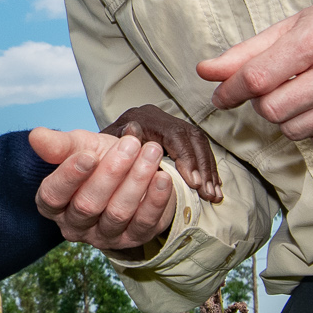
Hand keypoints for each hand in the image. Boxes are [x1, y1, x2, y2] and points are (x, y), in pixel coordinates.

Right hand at [29, 129, 177, 252]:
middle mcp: (75, 226)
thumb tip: (35, 136)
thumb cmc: (100, 160)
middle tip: (130, 145)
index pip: (53, 196)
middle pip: (87, 205)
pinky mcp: (134, 239)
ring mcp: (105, 236)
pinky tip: (163, 177)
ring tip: (151, 152)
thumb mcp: (80, 147)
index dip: (69, 177)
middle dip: (111, 173)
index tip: (89, 155)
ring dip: (136, 180)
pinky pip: (145, 223)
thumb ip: (59, 144)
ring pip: (118, 213)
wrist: (132, 171)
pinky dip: (155, 199)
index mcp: (53, 204)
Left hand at [102, 103, 221, 203]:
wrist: (99, 149)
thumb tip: (132, 130)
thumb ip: (114, 148)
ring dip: (208, 171)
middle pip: (191, 138)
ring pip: (199, 144)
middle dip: (202, 167)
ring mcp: (170, 124)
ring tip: (213, 195)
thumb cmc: (100, 156)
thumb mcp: (100, 154)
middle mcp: (159, 117)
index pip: (172, 134)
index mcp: (141, 118)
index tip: (192, 182)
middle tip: (207, 192)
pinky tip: (212, 188)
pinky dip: (207, 170)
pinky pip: (200, 150)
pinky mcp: (178, 135)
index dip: (185, 158)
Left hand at [198, 0, 312, 146]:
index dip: (231, 90)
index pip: (258, 77)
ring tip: (300, 94)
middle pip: (273, 110)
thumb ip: (246, 52)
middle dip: (262, 103)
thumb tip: (206, 72)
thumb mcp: (292, 26)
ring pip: (295, 131)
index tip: (222, 94)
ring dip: (287, 117)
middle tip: (272, 89)